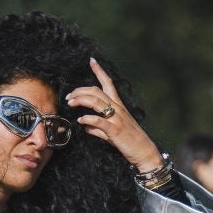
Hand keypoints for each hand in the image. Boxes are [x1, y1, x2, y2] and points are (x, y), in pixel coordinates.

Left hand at [66, 58, 162, 173]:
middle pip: (96, 91)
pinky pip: (98, 121)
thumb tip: (86, 127)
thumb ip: (98, 129)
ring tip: (70, 103)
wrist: (143, 151)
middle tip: (68, 96)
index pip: (108, 83)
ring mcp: (116, 118)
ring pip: (96, 102)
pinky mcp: (114, 130)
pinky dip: (87, 120)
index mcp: (118, 105)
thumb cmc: (128, 142)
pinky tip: (80, 121)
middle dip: (80, 91)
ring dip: (80, 100)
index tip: (92, 61)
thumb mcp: (111, 133)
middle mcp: (117, 108)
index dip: (99, 71)